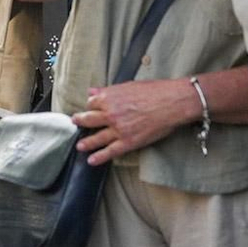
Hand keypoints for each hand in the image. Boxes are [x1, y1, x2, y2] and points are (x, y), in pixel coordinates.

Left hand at [74, 78, 201, 164]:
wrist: (172, 103)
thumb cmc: (155, 91)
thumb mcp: (128, 86)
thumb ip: (108, 90)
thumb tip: (92, 91)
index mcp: (109, 98)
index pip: (92, 103)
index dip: (91, 106)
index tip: (90, 108)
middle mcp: (110, 114)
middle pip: (89, 119)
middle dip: (80, 121)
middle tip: (75, 123)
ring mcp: (118, 129)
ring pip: (96, 137)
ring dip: (86, 142)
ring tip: (80, 145)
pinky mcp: (129, 141)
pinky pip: (111, 151)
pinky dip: (100, 157)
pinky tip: (91, 160)